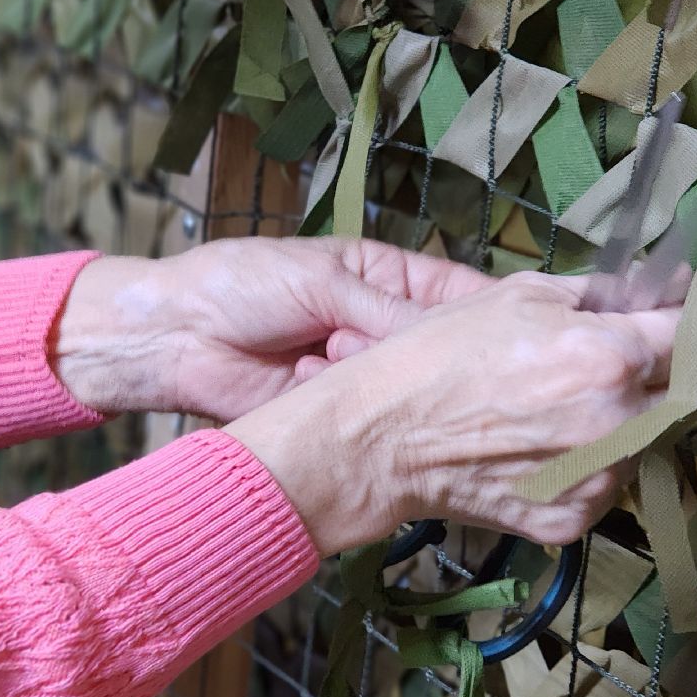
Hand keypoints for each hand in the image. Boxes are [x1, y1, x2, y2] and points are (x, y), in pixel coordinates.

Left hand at [49, 237, 493, 420]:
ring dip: (390, 379)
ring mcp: (363, 375)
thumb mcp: (322, 280)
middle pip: (441, 349)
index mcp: (387, 279)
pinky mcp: (340, 414)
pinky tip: (346, 395)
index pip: (455, 296)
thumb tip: (452, 334)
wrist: (176, 336)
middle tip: (440, 360)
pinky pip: (373, 417)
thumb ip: (387, 309)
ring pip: (409, 387)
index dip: (489, 313)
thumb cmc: (244, 285)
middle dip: (441, 356)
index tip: (521, 330)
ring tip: (355, 362)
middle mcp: (382, 328)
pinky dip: (364, 410)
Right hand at [226, 272, 680, 555]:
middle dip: (643, 376)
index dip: (676, 323)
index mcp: (609, 356)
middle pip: (671, 393)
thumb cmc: (439, 354)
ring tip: (551, 412)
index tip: (664, 322)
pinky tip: (536, 449)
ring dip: (616, 424)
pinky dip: (582, 467)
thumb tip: (653, 287)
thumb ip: (597, 292)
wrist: (381, 437)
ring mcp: (598, 479)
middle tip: (588, 370)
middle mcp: (618, 422)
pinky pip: (602, 486)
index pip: (688, 335)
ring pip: (640, 443)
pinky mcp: (572, 519)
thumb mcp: (518, 296)